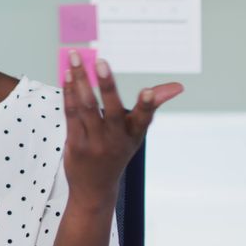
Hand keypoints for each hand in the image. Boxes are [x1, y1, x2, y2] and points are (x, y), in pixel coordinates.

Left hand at [62, 51, 182, 211]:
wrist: (95, 188)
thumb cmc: (118, 152)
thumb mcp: (136, 133)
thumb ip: (151, 106)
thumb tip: (178, 86)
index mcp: (134, 135)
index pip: (143, 119)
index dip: (147, 105)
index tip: (148, 91)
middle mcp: (115, 140)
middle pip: (111, 110)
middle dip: (106, 85)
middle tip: (101, 61)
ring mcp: (94, 143)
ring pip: (86, 107)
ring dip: (80, 80)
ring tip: (74, 57)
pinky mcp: (75, 144)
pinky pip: (71, 114)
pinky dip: (69, 93)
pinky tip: (67, 75)